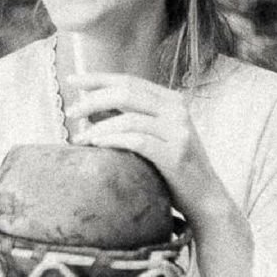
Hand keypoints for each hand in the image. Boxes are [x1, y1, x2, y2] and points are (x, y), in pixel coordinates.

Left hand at [64, 71, 236, 224]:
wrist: (206, 198)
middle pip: (126, 93)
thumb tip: (89, 106)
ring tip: (79, 138)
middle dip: (92, 99)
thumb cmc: (174, 168)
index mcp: (172, 100)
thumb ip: (128, 118)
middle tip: (71, 112)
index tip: (71, 80)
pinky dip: (113, 140)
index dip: (98, 78)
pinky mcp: (176, 154)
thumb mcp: (154, 136)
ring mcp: (179, 131)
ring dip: (98, 126)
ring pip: (129, 117)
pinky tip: (96, 146)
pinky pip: (137, 141)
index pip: (129, 80)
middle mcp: (177, 110)